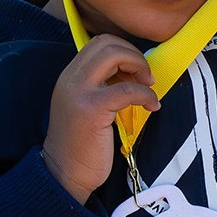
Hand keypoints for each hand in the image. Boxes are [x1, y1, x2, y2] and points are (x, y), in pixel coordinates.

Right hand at [43, 35, 160, 202]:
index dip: (124, 50)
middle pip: (106, 43)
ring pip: (114, 55)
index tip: (136, 72)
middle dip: (134, 54)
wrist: (64, 174)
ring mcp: (79, 92)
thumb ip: (101, 86)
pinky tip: (152, 105)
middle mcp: (70, 78)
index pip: (98, 42)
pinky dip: (146, 93)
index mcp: (70, 76)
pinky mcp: (92, 109)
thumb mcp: (86, 105)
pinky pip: (127, 89)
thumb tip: (132, 72)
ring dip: (140, 66)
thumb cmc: (81, 144)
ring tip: (148, 87)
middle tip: (146, 78)